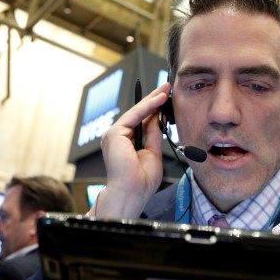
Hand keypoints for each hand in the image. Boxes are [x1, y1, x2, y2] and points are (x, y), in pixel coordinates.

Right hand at [90, 83, 169, 218]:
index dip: (153, 109)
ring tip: (166, 90)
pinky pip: (134, 115)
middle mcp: (117, 137)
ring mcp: (113, 135)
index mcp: (124, 143)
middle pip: (138, 114)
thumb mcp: (153, 152)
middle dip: (153, 99)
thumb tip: (157, 118)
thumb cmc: (141, 181)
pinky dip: (147, 106)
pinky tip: (159, 99)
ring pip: (136, 112)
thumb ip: (153, 134)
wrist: (132, 191)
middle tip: (167, 87)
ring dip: (152, 100)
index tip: (166, 99)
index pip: (140, 121)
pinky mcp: (114, 133)